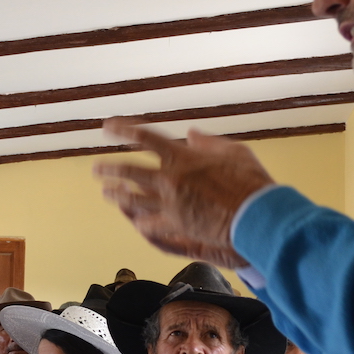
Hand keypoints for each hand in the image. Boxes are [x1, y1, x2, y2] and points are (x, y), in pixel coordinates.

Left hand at [94, 120, 276, 267]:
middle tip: (97, 169)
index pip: (144, 137)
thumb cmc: (250, 182)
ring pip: (131, 199)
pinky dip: (139, 221)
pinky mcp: (175, 226)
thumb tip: (191, 133)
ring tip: (107, 192)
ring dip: (116, 195)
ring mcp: (170, 204)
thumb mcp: (234, 151)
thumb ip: (209, 142)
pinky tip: (134, 220)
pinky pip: (149, 224)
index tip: (107, 127)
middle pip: (128, 171)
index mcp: (182, 156)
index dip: (122, 130)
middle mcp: (170, 179)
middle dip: (109, 168)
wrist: (256, 216)